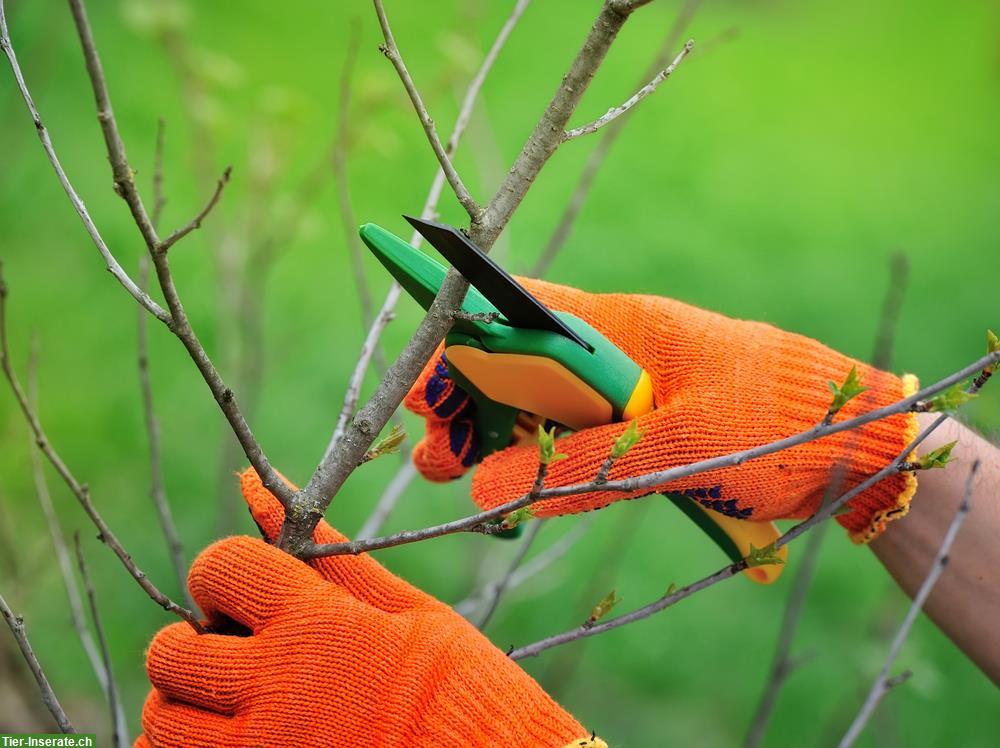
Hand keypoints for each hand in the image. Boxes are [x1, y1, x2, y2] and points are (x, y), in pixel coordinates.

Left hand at [137, 470, 604, 747]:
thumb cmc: (456, 677)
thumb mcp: (401, 605)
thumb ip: (326, 549)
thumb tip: (257, 485)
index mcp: (310, 621)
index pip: (218, 567)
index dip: (227, 572)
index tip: (251, 590)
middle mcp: (271, 685)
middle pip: (171, 653)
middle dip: (195, 645)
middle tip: (238, 652)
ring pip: (163, 723)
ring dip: (185, 707)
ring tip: (233, 705)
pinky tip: (237, 739)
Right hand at [405, 278, 918, 541]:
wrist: (853, 442)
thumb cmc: (773, 421)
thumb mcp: (673, 445)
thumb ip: (580, 466)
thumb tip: (484, 488)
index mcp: (623, 329)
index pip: (526, 313)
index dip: (466, 335)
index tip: (422, 373)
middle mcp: (619, 355)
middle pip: (523, 368)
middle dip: (468, 400)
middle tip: (428, 445)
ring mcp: (631, 394)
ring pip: (544, 407)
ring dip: (495, 435)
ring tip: (450, 470)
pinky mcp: (644, 431)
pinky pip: (576, 440)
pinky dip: (539, 460)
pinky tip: (507, 485)